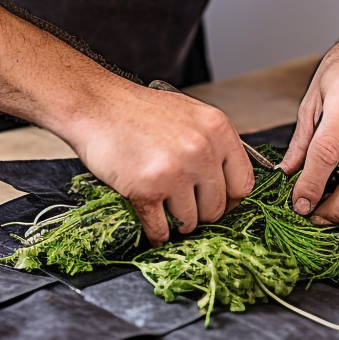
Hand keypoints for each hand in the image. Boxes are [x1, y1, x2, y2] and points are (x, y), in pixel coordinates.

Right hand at [64, 83, 254, 244]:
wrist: (95, 106)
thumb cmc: (137, 111)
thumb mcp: (189, 115)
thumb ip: (212, 145)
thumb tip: (225, 187)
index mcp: (218, 129)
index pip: (242, 183)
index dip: (230, 199)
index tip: (217, 203)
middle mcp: (201, 150)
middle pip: (216, 207)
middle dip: (201, 213)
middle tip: (184, 208)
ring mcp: (175, 171)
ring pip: (190, 220)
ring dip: (177, 222)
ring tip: (164, 209)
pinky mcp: (147, 189)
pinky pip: (160, 228)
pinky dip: (156, 233)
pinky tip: (153, 228)